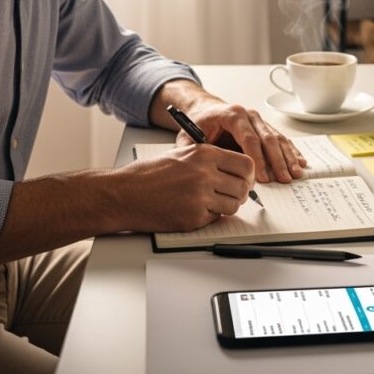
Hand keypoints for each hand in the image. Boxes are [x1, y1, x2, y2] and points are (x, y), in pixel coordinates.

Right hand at [116, 144, 254, 232]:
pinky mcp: (193, 217)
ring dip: (226, 206)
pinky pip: (215, 219)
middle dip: (241, 193)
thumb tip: (235, 171)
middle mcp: (205, 174)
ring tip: (210, 202)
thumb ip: (209, 160)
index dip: (248, 174)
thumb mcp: (182, 155)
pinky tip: (192, 209)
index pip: (246, 164)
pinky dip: (208, 216)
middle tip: (232, 194)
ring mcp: (200, 197)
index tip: (245, 179)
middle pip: (243, 187)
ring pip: (233, 206)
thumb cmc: (149, 174)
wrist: (125, 193)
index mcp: (204, 154)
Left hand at [177, 97, 306, 183]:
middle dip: (277, 161)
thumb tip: (212, 171)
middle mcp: (249, 115)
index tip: (262, 177)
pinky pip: (282, 139)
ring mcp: (259, 120)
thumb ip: (196, 152)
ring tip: (295, 174)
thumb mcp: (189, 137)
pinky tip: (300, 162)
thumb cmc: (198, 125)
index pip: (248, 138)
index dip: (257, 159)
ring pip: (278, 139)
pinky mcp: (265, 127)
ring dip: (287, 158)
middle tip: (283, 179)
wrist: (205, 111)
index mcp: (232, 114)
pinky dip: (291, 152)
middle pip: (268, 138)